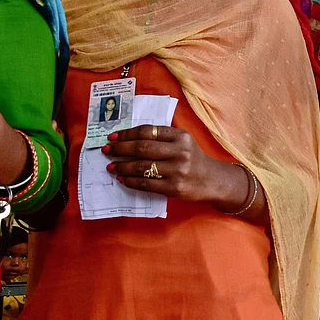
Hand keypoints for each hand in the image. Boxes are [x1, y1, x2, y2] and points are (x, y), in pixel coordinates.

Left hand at [103, 125, 243, 204]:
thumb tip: (127, 139)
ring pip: (141, 167)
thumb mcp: (183, 142)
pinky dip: (131, 181)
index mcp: (181, 136)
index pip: (148, 131)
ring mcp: (177, 170)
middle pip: (142, 148)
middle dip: (120, 149)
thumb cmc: (193, 159)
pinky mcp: (174, 187)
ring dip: (122, 166)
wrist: (212, 180)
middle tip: (107, 150)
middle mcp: (180, 152)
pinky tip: (123, 178)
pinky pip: (146, 183)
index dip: (127, 133)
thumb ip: (162, 137)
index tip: (113, 137)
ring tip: (112, 166)